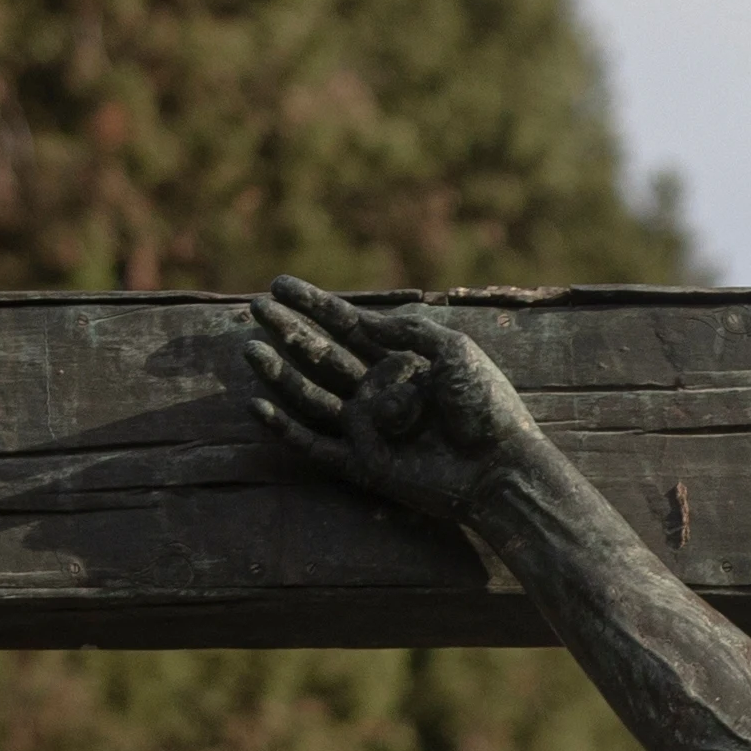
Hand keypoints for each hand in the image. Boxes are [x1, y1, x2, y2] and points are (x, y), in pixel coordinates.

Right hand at [245, 276, 540, 528]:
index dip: (314, 305)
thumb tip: (362, 318)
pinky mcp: (362, 464)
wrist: (499, 466)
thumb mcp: (453, 350)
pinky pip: (314, 445)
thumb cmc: (485, 405)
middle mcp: (378, 392)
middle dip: (289, 331)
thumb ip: (406, 330)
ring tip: (250, 349)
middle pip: (321, 357)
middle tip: (256, 307)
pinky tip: (256, 405)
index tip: (280, 285)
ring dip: (279, 374)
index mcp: (400, 362)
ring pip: (310, 397)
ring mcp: (367, 429)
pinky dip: (284, 428)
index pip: (347, 327)